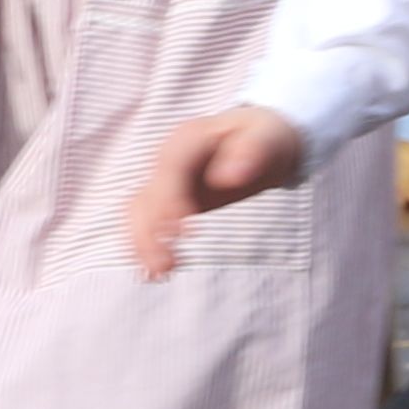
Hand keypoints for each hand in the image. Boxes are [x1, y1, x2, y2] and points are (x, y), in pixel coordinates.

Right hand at [127, 107, 311, 279]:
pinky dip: (146, 244)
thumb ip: (252, 152)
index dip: (171, 199)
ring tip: (160, 274)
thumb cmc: (267, 135)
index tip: (182, 233)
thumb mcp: (268, 137)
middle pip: (148, 195)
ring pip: (139, 212)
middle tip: (167, 265)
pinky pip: (147, 221)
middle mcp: (169, 159)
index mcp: (190, 139)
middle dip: (151, 231)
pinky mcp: (168, 197)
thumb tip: (229, 177)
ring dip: (143, 243)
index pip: (171, 170)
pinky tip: (155, 273)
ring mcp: (165, 178)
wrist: (261, 135)